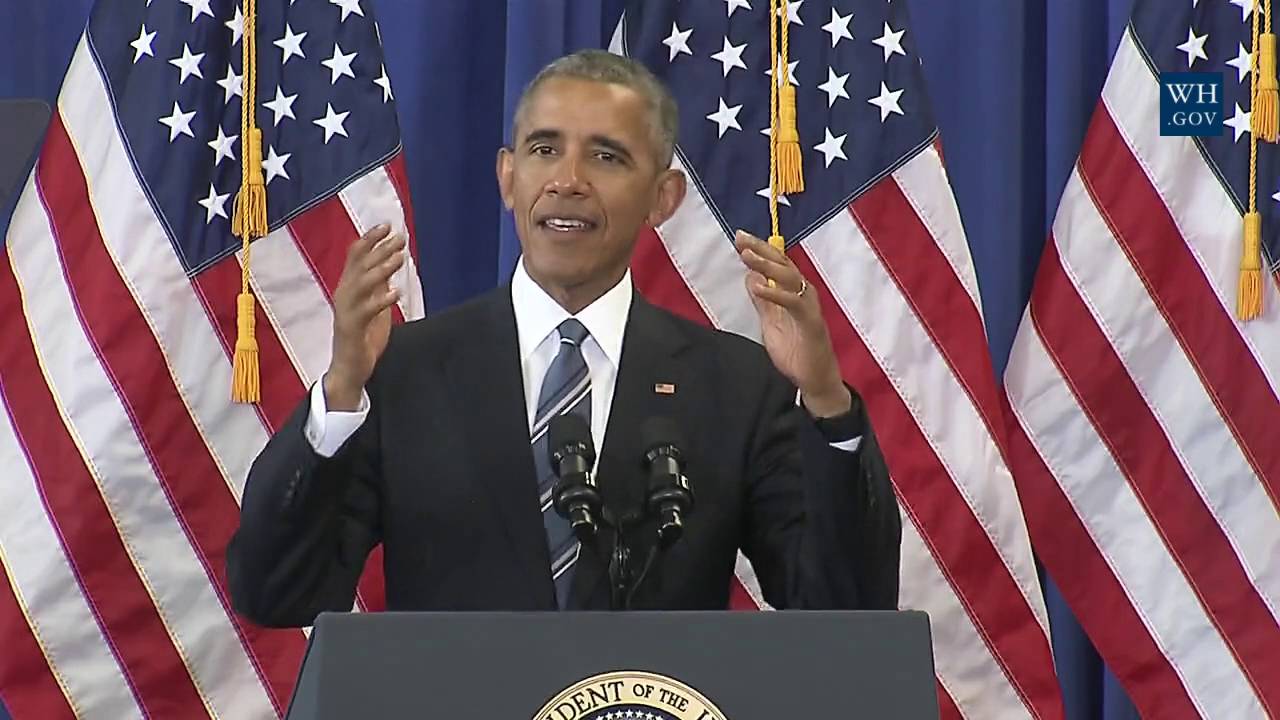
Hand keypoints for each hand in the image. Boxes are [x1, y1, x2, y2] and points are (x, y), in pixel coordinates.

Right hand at [324, 224, 404, 410]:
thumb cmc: (362, 336)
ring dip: (381, 269)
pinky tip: (396, 292)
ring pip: (361, 283)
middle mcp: (344, 294)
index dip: (370, 239)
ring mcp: (346, 310)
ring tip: (400, 258)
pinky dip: (381, 300)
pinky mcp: (351, 328)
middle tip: (400, 237)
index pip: (356, 256)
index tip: (387, 225)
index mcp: (348, 287)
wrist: (349, 368)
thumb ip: (379, 285)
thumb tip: (390, 261)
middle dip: (380, 249)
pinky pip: (367, 311)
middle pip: (360, 265)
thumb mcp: (374, 304)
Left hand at [735, 230, 850, 417]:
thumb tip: (750, 277)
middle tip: (741, 239)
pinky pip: (794, 303)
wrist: (814, 379)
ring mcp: (808, 307)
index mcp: (794, 291)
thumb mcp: (771, 321)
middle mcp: (804, 293)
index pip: (776, 263)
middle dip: (761, 249)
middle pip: (783, 264)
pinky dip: (777, 294)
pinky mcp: (811, 323)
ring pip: (790, 278)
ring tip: (747, 256)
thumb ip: (762, 300)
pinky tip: (759, 287)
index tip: (739, 238)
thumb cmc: (796, 350)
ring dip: (767, 266)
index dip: (759, 249)